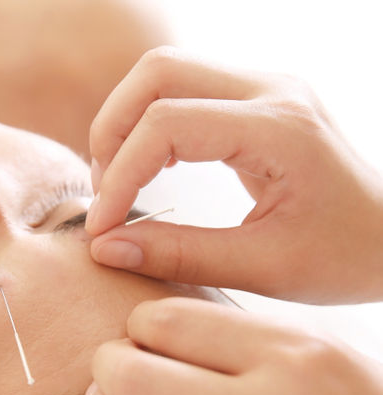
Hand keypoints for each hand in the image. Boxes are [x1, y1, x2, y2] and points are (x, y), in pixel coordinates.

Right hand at [86, 47, 382, 303]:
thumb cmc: (345, 256)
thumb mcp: (263, 268)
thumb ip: (180, 255)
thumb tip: (105, 247)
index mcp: (279, 129)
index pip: (167, 124)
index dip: (119, 176)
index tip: (102, 228)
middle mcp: (271, 90)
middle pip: (157, 73)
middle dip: (112, 131)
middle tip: (105, 194)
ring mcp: (265, 87)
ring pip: (164, 74)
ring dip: (127, 125)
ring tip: (120, 184)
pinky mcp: (256, 100)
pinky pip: (183, 91)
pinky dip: (150, 127)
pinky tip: (149, 171)